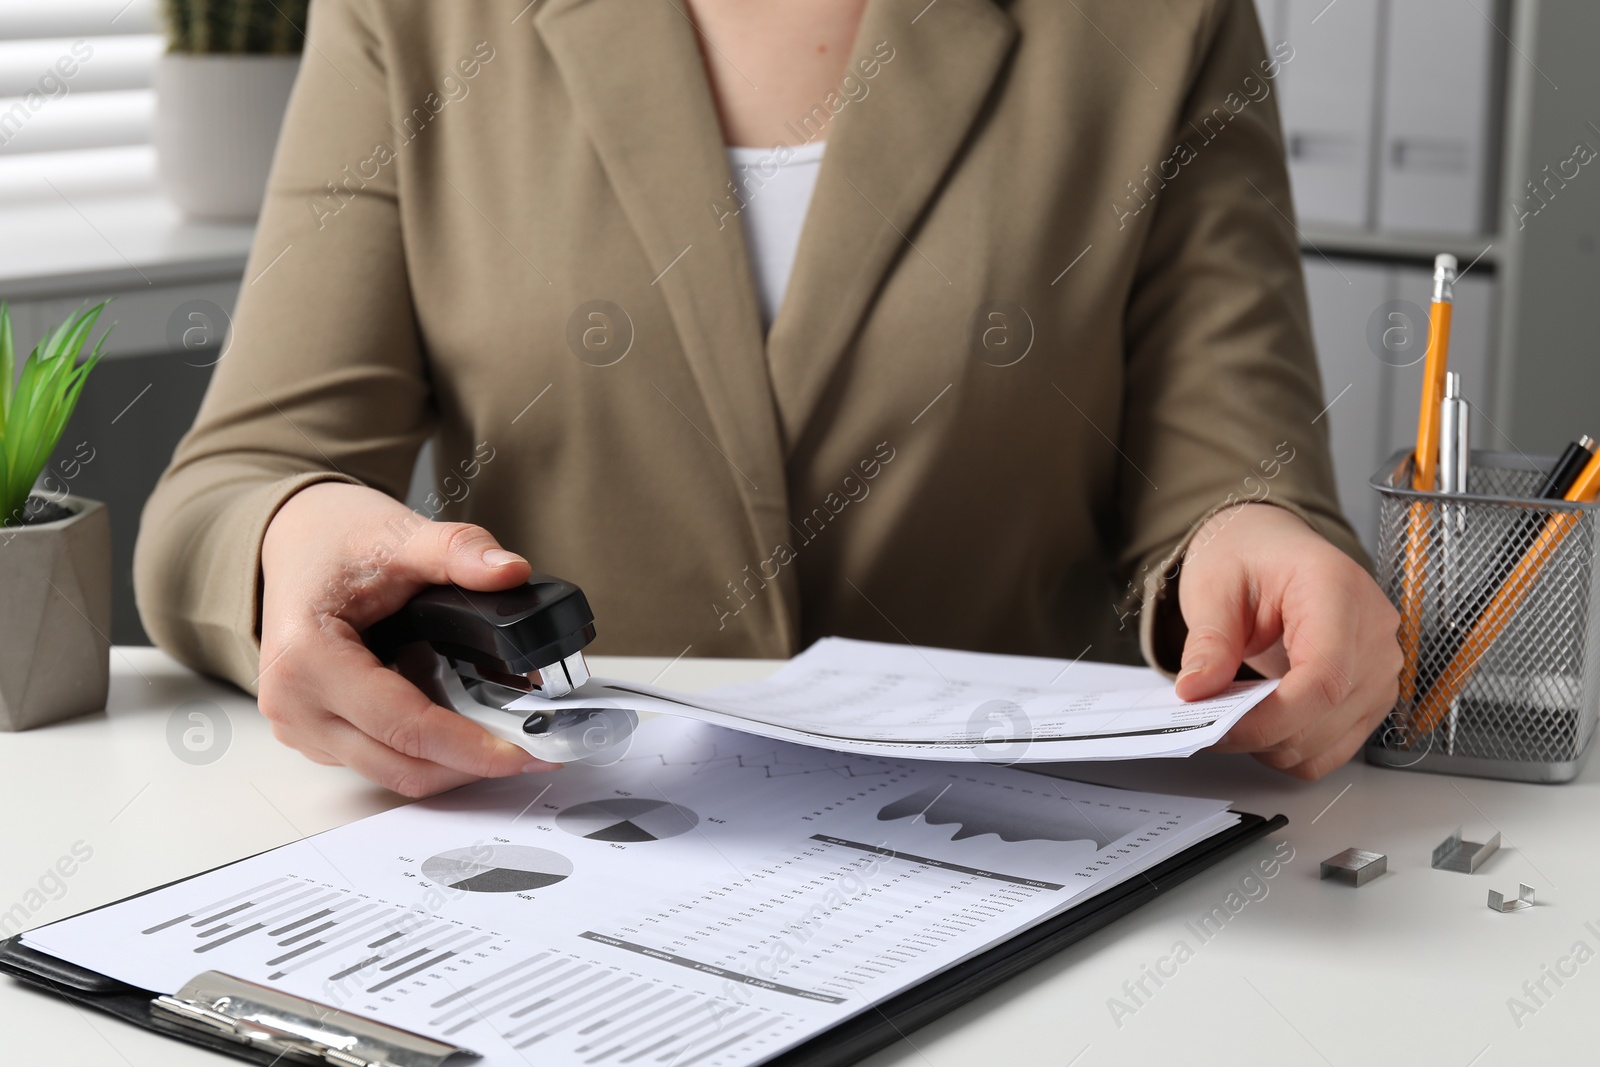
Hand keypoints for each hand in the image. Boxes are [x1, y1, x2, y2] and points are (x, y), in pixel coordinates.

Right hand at [259, 482, 554, 795]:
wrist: (297, 539)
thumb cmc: (336, 539)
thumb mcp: (402, 535)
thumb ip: (458, 551)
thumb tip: (509, 572)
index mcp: (307, 658)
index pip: (404, 727)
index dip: (472, 747)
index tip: (526, 752)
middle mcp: (294, 703)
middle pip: (401, 765)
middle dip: (472, 764)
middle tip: (532, 750)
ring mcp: (300, 724)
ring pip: (392, 772)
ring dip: (451, 764)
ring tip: (504, 737)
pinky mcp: (314, 733)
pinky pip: (379, 761)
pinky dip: (427, 753)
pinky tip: (464, 728)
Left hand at [1172, 503, 1401, 779]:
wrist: (1273, 551)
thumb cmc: (1247, 559)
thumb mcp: (1212, 586)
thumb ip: (1208, 640)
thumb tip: (1196, 692)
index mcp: (1337, 589)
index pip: (1322, 677)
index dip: (1269, 718)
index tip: (1217, 727)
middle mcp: (1373, 630)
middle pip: (1325, 714)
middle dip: (1258, 733)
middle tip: (1205, 721)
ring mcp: (1381, 667)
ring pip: (1327, 743)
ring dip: (1272, 745)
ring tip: (1231, 714)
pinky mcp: (1374, 695)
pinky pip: (1334, 749)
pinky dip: (1291, 749)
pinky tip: (1261, 723)